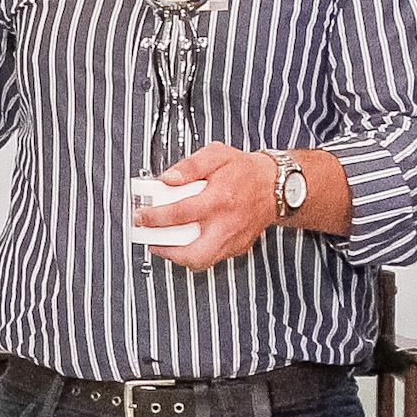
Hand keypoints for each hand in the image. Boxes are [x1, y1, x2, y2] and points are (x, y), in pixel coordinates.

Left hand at [142, 141, 279, 270]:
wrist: (275, 185)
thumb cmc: (245, 170)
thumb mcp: (216, 155)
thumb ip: (189, 166)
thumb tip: (168, 178)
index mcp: (219, 199)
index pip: (179, 214)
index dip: (154, 218)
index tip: (141, 217)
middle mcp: (227, 224)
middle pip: (194, 254)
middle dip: (167, 252)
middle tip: (153, 241)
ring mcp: (235, 239)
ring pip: (203, 262)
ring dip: (180, 255)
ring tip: (166, 242)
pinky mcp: (239, 247)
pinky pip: (213, 258)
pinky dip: (197, 251)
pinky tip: (188, 239)